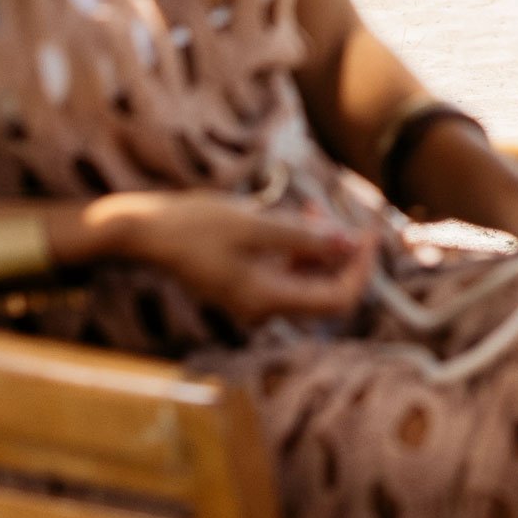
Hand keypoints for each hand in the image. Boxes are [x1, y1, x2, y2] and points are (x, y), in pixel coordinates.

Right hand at [102, 192, 369, 324]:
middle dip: (342, 255)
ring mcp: (253, 299)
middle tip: (347, 217)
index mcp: (266, 301)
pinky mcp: (245, 284)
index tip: (369, 233)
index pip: (336, 300)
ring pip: (307, 280)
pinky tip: (298, 217)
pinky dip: (299, 248)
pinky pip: (286, 272)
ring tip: (314, 208)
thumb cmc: (196, 225)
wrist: (147, 231)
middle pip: (325, 292)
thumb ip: (305, 238)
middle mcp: (262, 308)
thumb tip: (350, 244)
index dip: (361, 269)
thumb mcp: (256, 225)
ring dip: (321, 247)